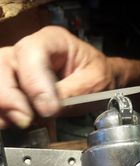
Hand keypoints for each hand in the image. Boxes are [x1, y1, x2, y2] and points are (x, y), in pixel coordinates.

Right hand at [0, 26, 115, 128]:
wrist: (100, 79)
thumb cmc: (99, 74)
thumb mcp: (93, 82)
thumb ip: (68, 94)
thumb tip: (44, 110)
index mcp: (54, 40)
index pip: (32, 55)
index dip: (34, 83)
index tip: (47, 109)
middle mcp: (32, 49)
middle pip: (3, 64)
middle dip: (9, 95)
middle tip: (25, 119)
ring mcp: (22, 66)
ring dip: (4, 104)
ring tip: (20, 121)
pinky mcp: (19, 83)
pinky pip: (4, 93)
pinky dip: (5, 110)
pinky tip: (13, 120)